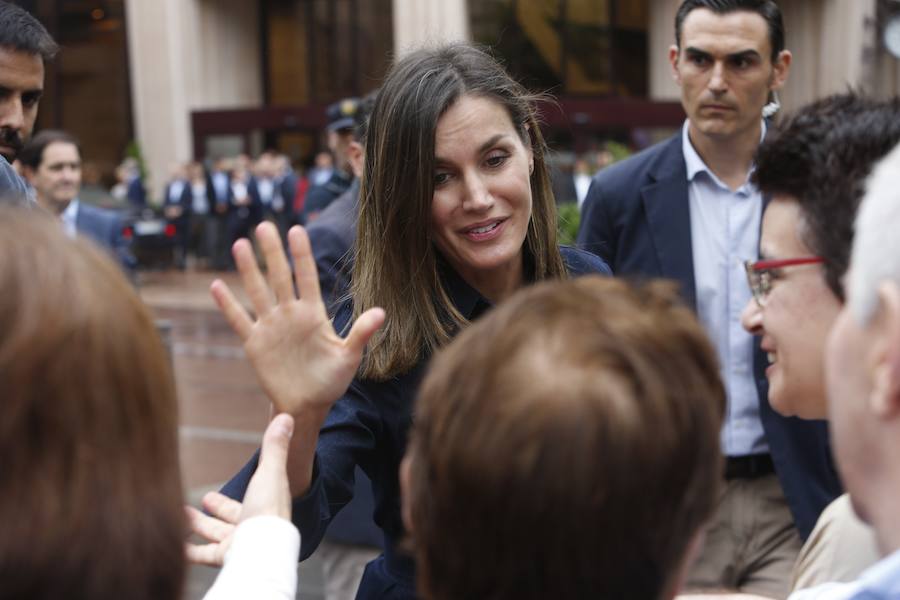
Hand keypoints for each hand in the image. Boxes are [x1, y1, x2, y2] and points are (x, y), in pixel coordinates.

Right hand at [185, 413, 296, 566]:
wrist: (262, 548)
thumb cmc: (268, 509)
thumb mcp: (270, 471)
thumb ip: (275, 446)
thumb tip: (288, 416)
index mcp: (265, 506)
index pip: (249, 498)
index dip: (232, 496)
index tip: (213, 493)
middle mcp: (253, 526)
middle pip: (231, 519)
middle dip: (215, 511)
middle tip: (201, 500)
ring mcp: (239, 543)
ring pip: (215, 534)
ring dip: (197, 525)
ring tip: (178, 515)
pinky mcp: (226, 557)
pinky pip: (203, 554)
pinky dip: (189, 550)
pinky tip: (175, 544)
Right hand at [210, 222, 383, 416]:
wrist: (308, 404)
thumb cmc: (332, 380)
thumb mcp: (349, 357)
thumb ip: (361, 333)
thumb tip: (381, 312)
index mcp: (313, 313)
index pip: (306, 277)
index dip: (302, 254)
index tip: (297, 229)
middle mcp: (290, 314)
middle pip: (279, 277)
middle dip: (272, 252)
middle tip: (264, 226)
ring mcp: (271, 326)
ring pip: (257, 292)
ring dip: (248, 270)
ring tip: (240, 244)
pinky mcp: (255, 343)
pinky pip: (239, 320)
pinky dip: (228, 305)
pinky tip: (216, 286)